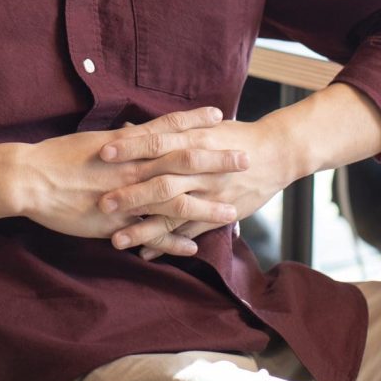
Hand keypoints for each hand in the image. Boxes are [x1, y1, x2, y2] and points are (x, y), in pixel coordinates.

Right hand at [18, 107, 235, 243]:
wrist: (31, 179)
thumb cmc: (58, 156)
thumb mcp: (93, 140)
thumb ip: (121, 139)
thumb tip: (138, 131)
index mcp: (127, 145)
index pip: (169, 128)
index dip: (195, 122)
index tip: (221, 115)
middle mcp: (133, 167)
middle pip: (183, 161)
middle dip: (216, 160)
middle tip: (246, 158)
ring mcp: (127, 196)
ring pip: (175, 201)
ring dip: (207, 206)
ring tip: (234, 211)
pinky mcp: (117, 223)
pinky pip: (152, 234)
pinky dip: (174, 242)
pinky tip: (195, 247)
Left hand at [96, 118, 288, 259]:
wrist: (277, 152)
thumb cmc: (233, 135)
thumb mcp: (200, 126)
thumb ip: (164, 131)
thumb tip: (126, 128)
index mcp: (194, 140)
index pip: (156, 142)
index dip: (130, 147)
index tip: (102, 153)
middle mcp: (201, 169)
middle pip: (161, 182)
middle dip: (131, 194)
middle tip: (102, 204)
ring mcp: (211, 193)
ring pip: (174, 213)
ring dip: (145, 228)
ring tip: (117, 240)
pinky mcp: (221, 213)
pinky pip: (192, 232)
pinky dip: (170, 243)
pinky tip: (147, 253)